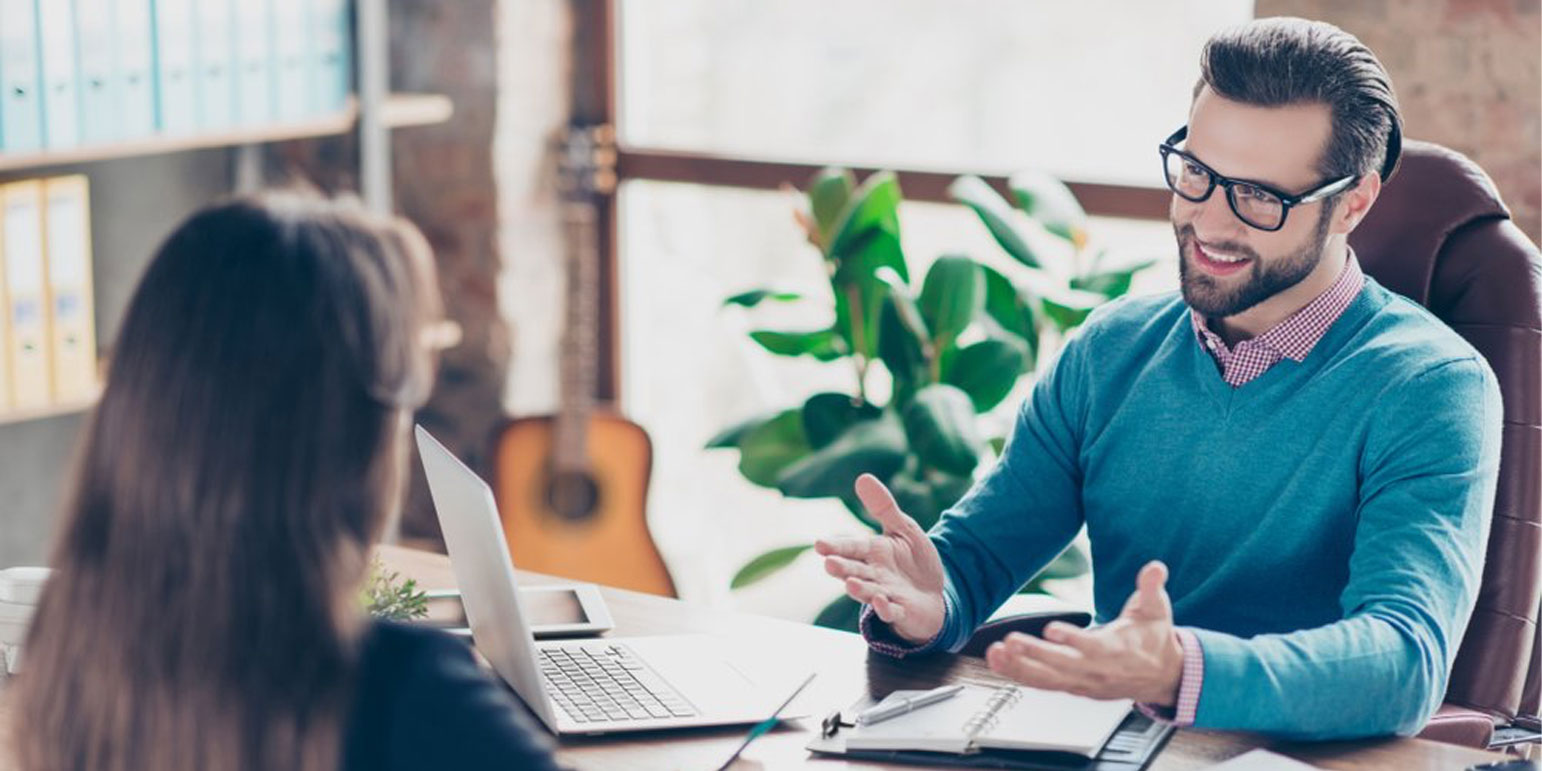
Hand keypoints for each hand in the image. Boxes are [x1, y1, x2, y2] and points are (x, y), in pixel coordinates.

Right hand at [813, 474, 946, 644]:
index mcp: (873, 552)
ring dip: (859, 589)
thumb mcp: (903, 528)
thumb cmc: (912, 561)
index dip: (837, 546)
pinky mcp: (901, 611)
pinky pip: (892, 611)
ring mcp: (886, 594)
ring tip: (849, 584)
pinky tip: (881, 602)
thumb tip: (862, 477)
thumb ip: (883, 507)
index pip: (852, 547)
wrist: (933, 593)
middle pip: (855, 570)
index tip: (819, 544)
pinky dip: (885, 609)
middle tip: (829, 563)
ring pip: (868, 592)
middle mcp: (874, 574)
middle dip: (842, 568)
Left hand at [985, 561, 1183, 705]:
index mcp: (1119, 651)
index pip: (1094, 648)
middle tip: (1011, 641)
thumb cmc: (1154, 639)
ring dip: (1020, 666)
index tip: (1052, 629)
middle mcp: (1098, 671)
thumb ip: (1152, 588)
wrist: (1162, 676)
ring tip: (996, 653)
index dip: (1073, 641)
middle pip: (1063, 666)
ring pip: (1048, 678)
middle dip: (1035, 655)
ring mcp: (1084, 682)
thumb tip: (1156, 567)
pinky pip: (1043, 683)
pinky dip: (1019, 674)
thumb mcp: (1158, 610)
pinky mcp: (1073, 687)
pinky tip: (998, 663)